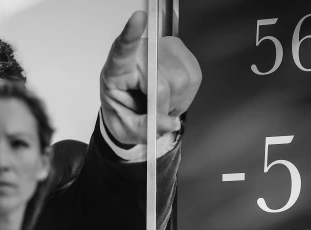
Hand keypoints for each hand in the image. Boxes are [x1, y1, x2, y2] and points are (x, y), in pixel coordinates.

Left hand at [100, 10, 201, 144]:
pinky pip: (194, 78)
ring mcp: (163, 48)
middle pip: (162, 82)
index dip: (131, 34)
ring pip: (181, 80)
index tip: (137, 18)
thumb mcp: (125, 129)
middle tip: (153, 114)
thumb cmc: (124, 113)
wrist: (131, 111)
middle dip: (162, 107)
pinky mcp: (181, 52)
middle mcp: (141, 52)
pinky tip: (172, 97)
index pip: (122, 49)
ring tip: (160, 104)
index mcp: (117, 68)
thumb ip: (145, 128)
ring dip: (175, 102)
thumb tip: (170, 124)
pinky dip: (186, 96)